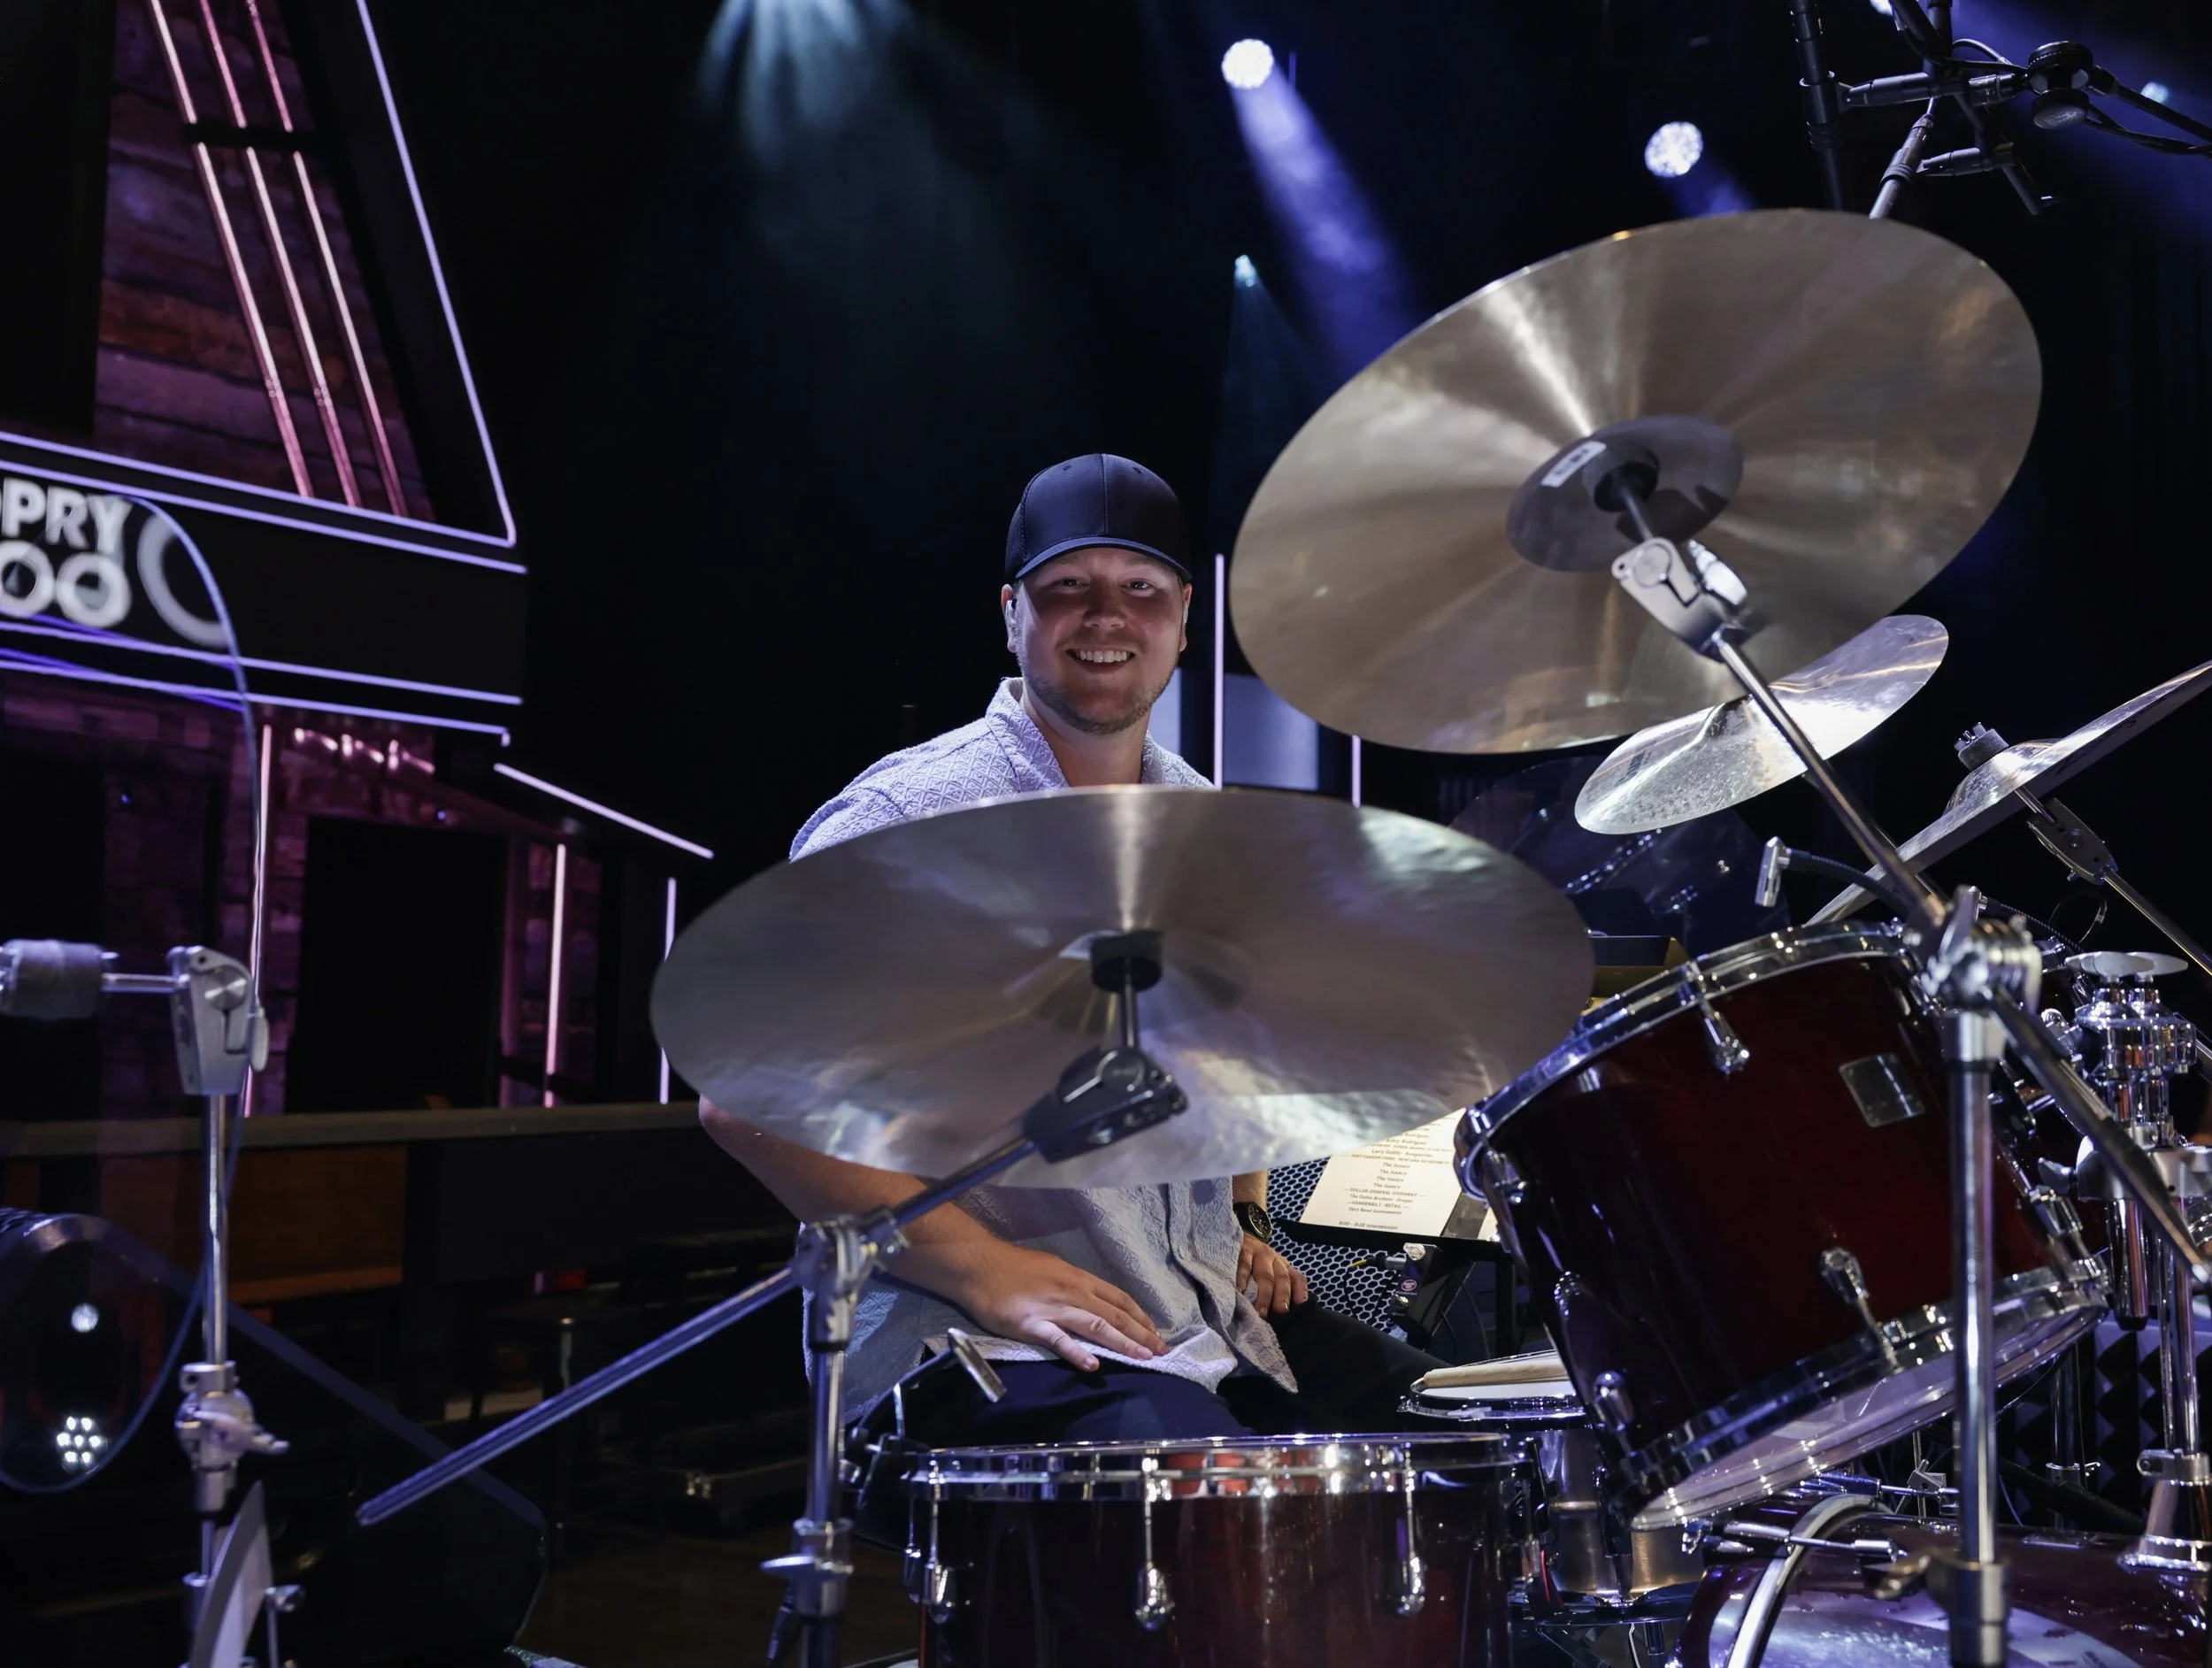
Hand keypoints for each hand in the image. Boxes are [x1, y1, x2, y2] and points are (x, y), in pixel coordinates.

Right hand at [938, 1242, 1164, 1372]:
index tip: (1155, 1332)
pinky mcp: (1032, 1324)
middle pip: (1114, 1314)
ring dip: (1123, 1342)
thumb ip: (1073, 1286)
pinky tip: (1093, 1365)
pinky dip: (1077, 1352)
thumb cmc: (1013, 1266)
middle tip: (1162, 1351)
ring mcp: (1053, 1308)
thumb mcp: (1053, 1268)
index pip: (1118, 1299)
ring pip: (1096, 1326)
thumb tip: (1090, 1298)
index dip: (1140, 1317)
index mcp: (1078, 1279)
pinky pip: (1058, 1340)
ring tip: (1143, 1357)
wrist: (979, 1265)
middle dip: (1141, 1334)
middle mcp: (1073, 1292)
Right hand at [1237, 1234, 1307, 1315]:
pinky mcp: (1242, 1249)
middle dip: (1281, 1297)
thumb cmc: (1247, 1261)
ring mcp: (1257, 1252)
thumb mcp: (1263, 1269)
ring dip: (1264, 1295)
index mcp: (1280, 1264)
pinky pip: (1244, 1265)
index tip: (1301, 1304)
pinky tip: (1240, 1291)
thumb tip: (1277, 1314)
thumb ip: (1271, 1286)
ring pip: (1265, 1275)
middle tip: (1280, 1312)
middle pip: (1281, 1278)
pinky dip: (1243, 1279)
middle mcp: (1272, 1257)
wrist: (1227, 1235)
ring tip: (1260, 1312)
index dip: (1300, 1290)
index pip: (1296, 1276)